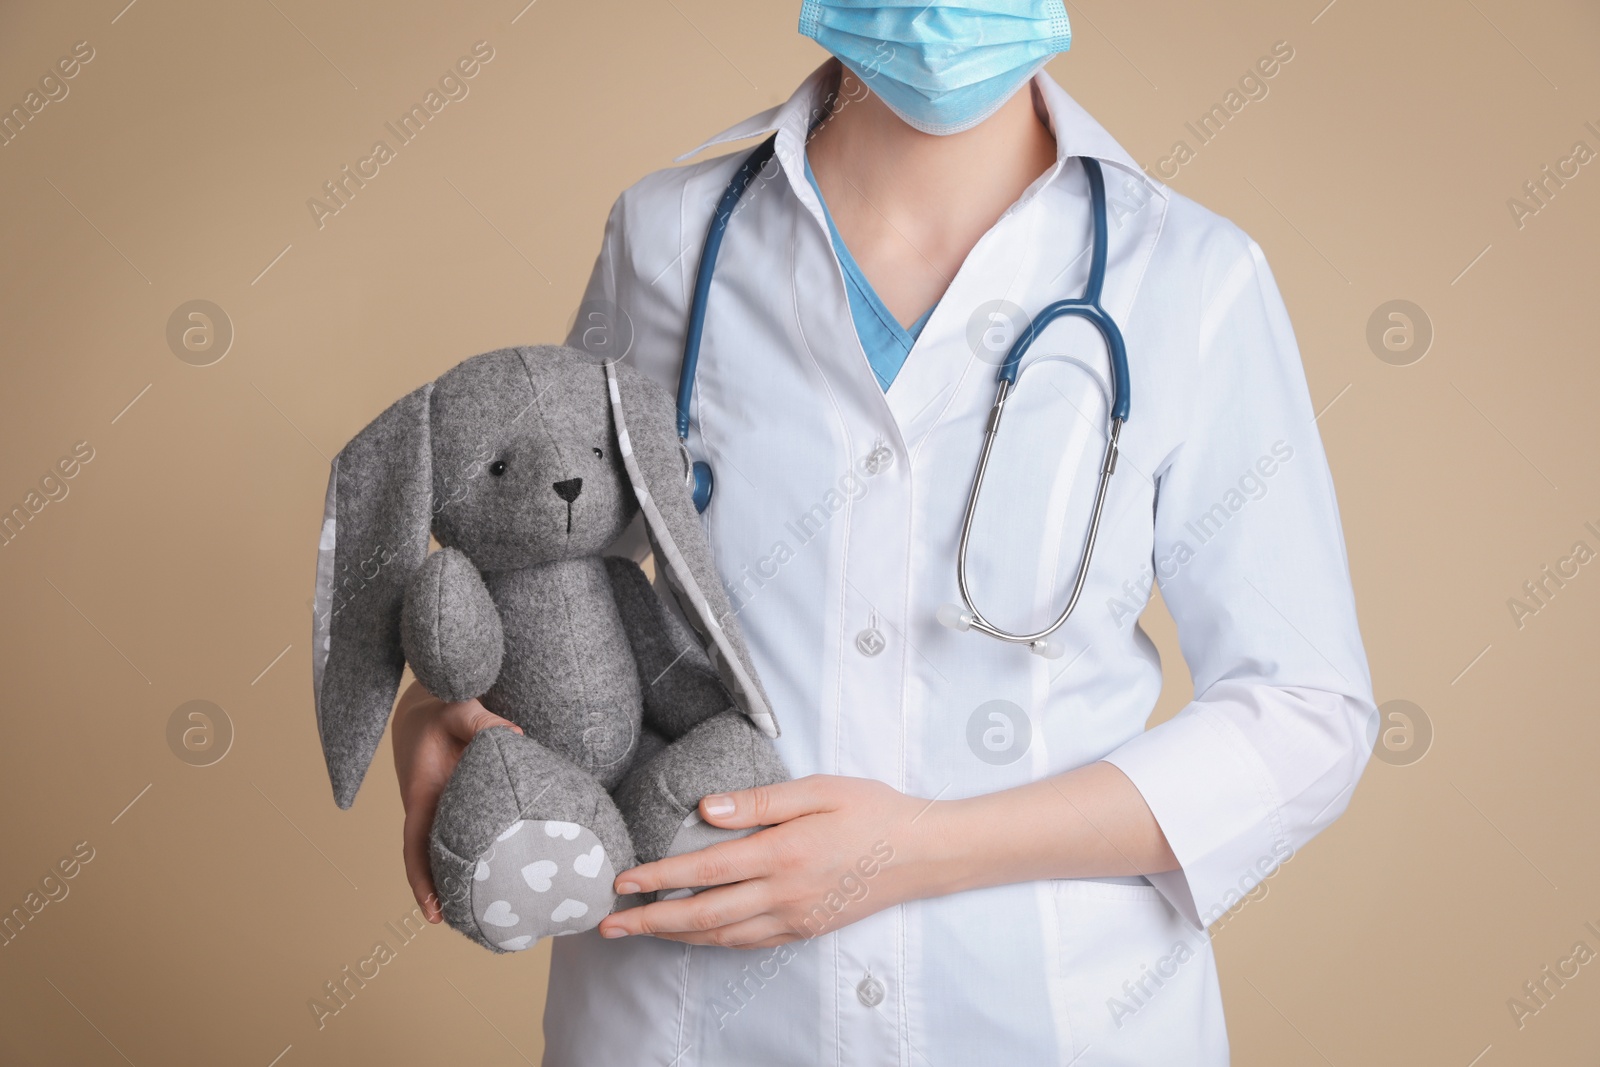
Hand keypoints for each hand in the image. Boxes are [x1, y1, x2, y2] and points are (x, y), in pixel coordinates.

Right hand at [391, 680, 521, 922]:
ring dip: (467, 881)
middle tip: (474, 929)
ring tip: (497, 914)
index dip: (422, 882)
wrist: (431, 703)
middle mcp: (432, 810)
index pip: (417, 846)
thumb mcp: (457, 707)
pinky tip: (513, 870)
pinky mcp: (463, 805)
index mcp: (423, 797)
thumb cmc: (441, 708)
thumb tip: (514, 736)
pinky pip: (471, 836)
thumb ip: (480, 720)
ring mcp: (447, 811)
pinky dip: (484, 856)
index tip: (433, 914)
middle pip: (436, 862)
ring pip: (454, 853)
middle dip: (449, 896)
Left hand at [596, 775, 944, 948]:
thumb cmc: (872, 811)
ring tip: (638, 930)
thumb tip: (706, 807)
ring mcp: (794, 918)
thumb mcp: (818, 789)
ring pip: (720, 936)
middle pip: (702, 915)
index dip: (658, 878)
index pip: (705, 870)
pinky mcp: (805, 930)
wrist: (923, 853)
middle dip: (649, 921)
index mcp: (783, 853)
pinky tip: (694, 934)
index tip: (622, 882)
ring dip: (674, 936)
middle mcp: (784, 894)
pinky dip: (712, 942)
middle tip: (608, 924)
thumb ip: (759, 801)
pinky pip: (748, 943)